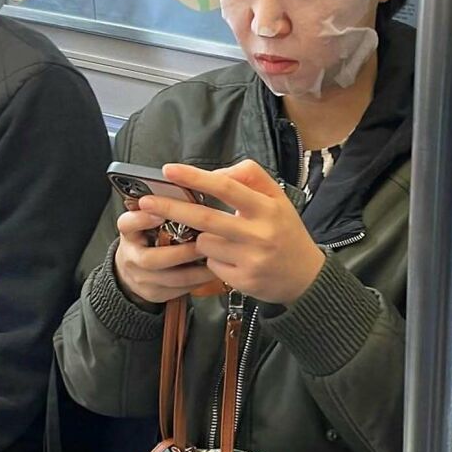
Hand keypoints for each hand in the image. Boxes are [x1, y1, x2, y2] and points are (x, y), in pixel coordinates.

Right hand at [114, 207, 216, 304]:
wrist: (132, 269)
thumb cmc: (148, 237)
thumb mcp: (148, 218)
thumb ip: (164, 206)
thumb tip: (192, 186)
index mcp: (129, 232)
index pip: (128, 224)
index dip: (143, 219)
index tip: (161, 212)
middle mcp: (131, 256)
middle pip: (151, 259)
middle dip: (181, 252)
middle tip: (203, 243)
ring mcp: (141, 278)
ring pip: (170, 279)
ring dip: (196, 269)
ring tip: (216, 258)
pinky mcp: (154, 294)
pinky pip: (179, 290)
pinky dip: (199, 281)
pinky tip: (213, 271)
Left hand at [137, 161, 325, 304]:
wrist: (306, 276)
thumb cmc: (285, 231)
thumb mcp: (277, 198)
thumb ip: (249, 178)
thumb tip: (213, 175)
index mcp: (267, 208)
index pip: (226, 187)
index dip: (195, 178)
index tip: (169, 171)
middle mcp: (259, 234)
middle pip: (205, 219)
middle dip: (171, 209)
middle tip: (146, 202)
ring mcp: (250, 259)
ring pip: (205, 243)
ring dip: (203, 238)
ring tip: (225, 239)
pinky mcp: (242, 281)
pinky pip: (212, 264)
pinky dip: (215, 258)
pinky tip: (233, 259)